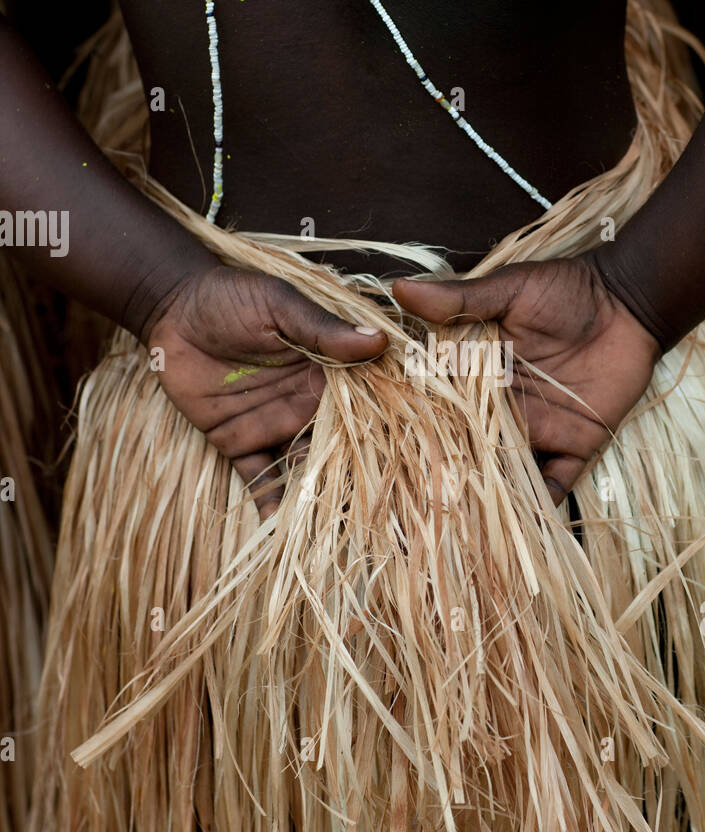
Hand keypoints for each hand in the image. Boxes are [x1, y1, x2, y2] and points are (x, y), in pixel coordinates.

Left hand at [145, 265, 386, 518]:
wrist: (171, 306)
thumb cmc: (231, 295)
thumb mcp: (279, 304)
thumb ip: (323, 329)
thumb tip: (377, 340)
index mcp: (327, 372)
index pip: (360, 410)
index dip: (381, 438)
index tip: (407, 469)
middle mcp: (307, 404)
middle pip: (334, 449)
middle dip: (353, 482)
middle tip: (378, 523)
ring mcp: (273, 425)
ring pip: (300, 469)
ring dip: (314, 500)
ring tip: (332, 536)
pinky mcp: (237, 441)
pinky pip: (257, 476)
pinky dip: (268, 502)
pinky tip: (278, 531)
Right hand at [392, 254, 660, 504]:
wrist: (627, 301)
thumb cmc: (565, 289)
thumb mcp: (509, 288)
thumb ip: (461, 298)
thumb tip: (401, 289)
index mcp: (476, 376)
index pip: (440, 407)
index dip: (418, 426)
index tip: (391, 448)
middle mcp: (500, 410)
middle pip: (469, 448)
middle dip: (448, 474)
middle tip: (419, 506)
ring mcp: (536, 431)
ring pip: (505, 473)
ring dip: (489, 498)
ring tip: (462, 528)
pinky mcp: (574, 446)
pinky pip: (556, 483)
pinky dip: (543, 506)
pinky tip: (525, 525)